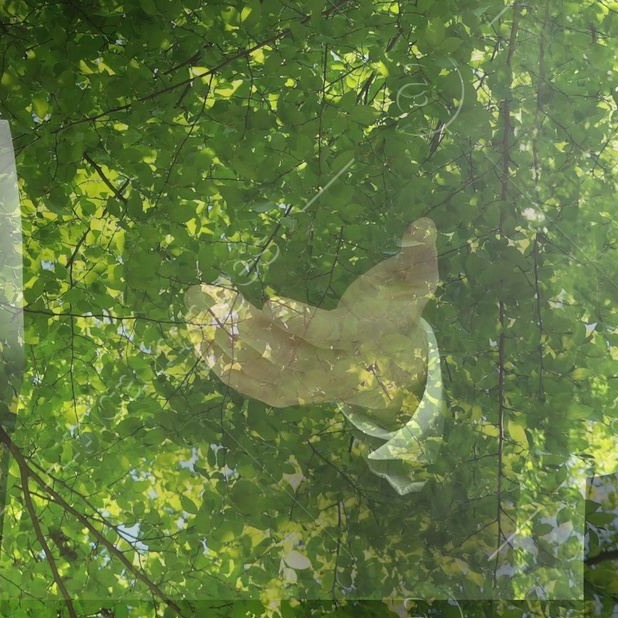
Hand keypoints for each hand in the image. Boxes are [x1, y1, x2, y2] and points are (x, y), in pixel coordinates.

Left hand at [185, 219, 438, 430]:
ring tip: (194, 311)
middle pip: (286, 357)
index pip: (330, 334)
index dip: (302, 322)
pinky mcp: (292, 393)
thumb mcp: (416, 282)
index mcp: (364, 337)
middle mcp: (334, 368)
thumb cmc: (396, 311)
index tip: (271, 300)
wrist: (396, 371)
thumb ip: (418, 255)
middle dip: (245, 329)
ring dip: (226, 344)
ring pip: (263, 373)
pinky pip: (254, 387)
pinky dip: (225, 368)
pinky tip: (197, 342)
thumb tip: (423, 224)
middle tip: (212, 296)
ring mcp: (311, 386)